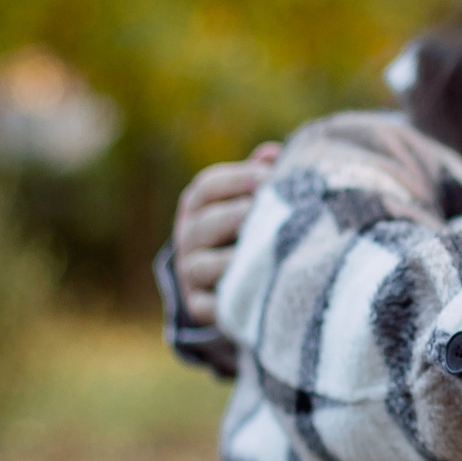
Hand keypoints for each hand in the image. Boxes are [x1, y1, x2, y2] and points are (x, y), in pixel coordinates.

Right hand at [171, 143, 281, 325]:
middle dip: (237, 217)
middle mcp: (188, 237)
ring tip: (266, 255)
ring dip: (232, 261)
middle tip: (270, 214)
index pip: (208, 187)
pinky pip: (207, 307)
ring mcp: (190, 273)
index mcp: (198, 204)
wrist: (235, 277)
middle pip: (204, 225)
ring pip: (200, 267)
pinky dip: (228, 302)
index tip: (270, 178)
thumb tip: (273, 154)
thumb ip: (263, 175)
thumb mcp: (254, 196)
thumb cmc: (254, 225)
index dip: (238, 179)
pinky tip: (258, 293)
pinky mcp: (199, 306)